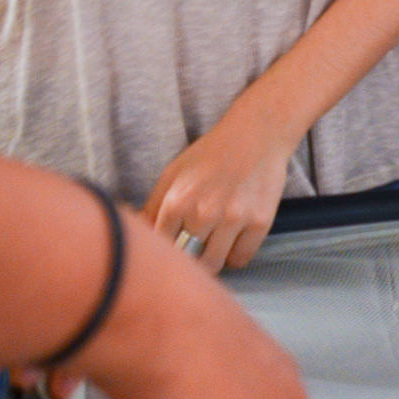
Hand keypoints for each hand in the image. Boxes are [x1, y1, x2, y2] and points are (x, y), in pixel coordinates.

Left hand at [144, 117, 291, 272]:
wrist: (256, 133)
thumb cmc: (212, 153)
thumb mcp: (172, 174)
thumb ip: (153, 208)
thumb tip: (139, 237)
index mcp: (177, 202)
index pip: (161, 247)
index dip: (164, 251)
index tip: (170, 249)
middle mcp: (204, 213)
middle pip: (187, 260)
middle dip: (188, 257)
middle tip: (193, 247)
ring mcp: (234, 219)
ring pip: (214, 264)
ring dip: (211, 259)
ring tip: (213, 243)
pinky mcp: (260, 222)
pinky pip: (241, 258)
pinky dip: (234, 255)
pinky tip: (232, 240)